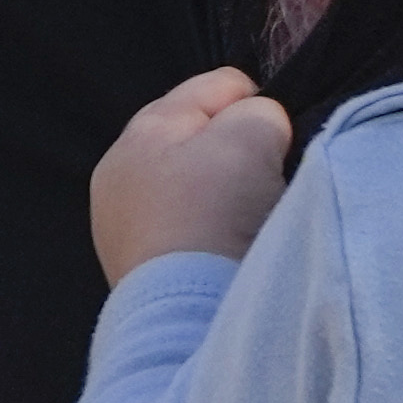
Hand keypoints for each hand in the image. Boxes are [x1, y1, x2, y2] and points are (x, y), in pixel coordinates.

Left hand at [92, 66, 298, 279]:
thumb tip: (260, 131)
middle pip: (200, 140)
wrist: (187, 315)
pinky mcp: (137, 270)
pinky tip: (228, 250)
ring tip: (250, 220)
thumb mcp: (250, 139)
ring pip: (193, 187)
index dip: (258, 103)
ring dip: (225, 194)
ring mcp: (122, 226)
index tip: (282, 137)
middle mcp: (120, 174)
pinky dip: (211, 231)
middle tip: (266, 180)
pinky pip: (186, 230)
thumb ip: (259, 115)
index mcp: (141, 131)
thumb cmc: (214, 214)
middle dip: (238, 151)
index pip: (214, 86)